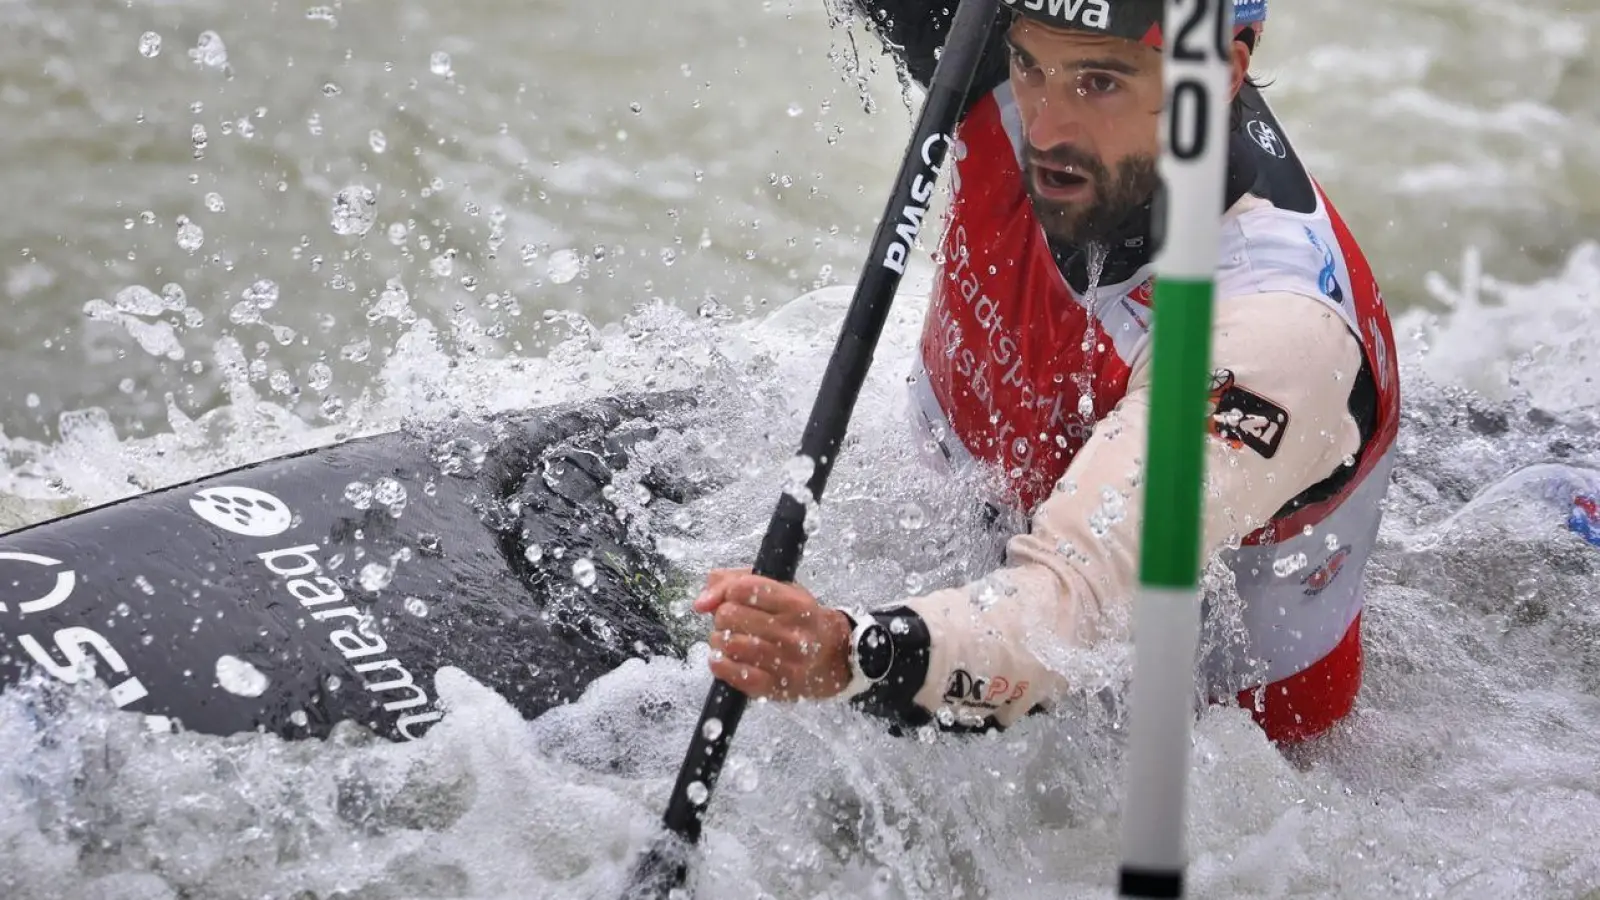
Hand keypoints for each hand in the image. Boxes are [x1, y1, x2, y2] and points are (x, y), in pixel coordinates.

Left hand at [692, 568, 852, 701]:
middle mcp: (793, 634)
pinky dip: (719, 662)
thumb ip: (734, 582)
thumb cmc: (797, 619)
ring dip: (719, 639)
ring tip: (728, 638)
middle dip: (722, 615)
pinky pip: (731, 672)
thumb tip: (700, 604)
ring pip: (727, 643)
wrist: (832, 657)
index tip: (736, 597)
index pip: (743, 587)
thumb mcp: (779, 589)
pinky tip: (724, 657)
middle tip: (731, 620)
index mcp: (796, 604)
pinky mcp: (772, 688)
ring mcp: (784, 664)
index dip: (730, 591)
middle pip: (729, 615)